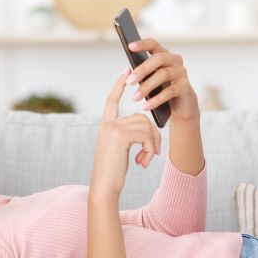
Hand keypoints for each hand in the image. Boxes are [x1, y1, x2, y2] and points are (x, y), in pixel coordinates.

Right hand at [90, 67, 161, 197]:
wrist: (104, 188)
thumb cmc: (113, 173)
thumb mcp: (120, 151)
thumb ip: (129, 136)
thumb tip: (146, 128)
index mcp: (105, 126)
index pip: (112, 100)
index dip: (119, 85)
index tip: (125, 70)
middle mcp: (107, 125)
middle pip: (141, 117)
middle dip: (152, 135)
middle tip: (152, 155)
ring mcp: (112, 129)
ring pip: (146, 126)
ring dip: (152, 144)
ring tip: (147, 160)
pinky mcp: (120, 136)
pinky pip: (145, 135)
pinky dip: (150, 149)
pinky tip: (143, 162)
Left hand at [125, 38, 199, 123]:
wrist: (181, 105)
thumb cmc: (163, 89)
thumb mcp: (151, 78)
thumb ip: (143, 73)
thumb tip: (128, 73)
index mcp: (164, 55)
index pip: (153, 44)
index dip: (142, 44)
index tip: (130, 46)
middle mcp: (174, 60)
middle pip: (158, 59)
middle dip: (142, 70)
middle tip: (129, 81)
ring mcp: (181, 73)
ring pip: (163, 75)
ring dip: (147, 87)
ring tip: (135, 97)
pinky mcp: (185, 87)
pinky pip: (169, 91)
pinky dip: (156, 100)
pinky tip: (146, 106)